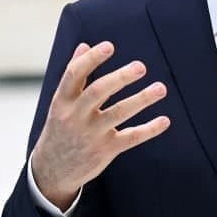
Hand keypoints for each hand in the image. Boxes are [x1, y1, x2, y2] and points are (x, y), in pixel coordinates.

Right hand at [30, 41, 169, 208]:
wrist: (52, 170)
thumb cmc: (61, 128)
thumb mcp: (61, 103)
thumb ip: (73, 76)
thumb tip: (85, 46)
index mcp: (62, 100)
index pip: (74, 75)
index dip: (91, 59)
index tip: (109, 46)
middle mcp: (75, 116)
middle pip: (98, 92)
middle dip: (120, 78)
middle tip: (141, 67)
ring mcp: (91, 134)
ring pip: (118, 113)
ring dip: (141, 99)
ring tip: (161, 88)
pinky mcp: (105, 150)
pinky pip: (130, 138)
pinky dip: (149, 129)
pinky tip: (164, 120)